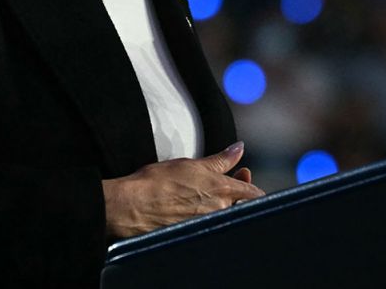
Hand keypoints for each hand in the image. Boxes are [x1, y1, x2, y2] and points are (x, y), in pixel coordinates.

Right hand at [101, 141, 265, 238]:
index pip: (252, 194)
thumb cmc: (157, 182)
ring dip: (218, 209)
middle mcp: (219, 210)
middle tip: (216, 187)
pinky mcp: (194, 236)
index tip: (247, 184)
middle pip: (240, 208)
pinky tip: (189, 214)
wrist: (133, 206)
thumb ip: (221, 159)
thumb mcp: (192, 164)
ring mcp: (207, 226)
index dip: (252, 189)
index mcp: (222, 189)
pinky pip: (208, 228)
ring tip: (196, 200)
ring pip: (224, 218)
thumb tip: (239, 148)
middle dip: (234, 198)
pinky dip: (204, 221)